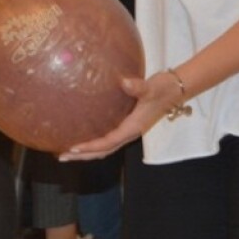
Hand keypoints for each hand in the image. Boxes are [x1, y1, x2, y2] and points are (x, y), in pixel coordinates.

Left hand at [58, 71, 185, 161]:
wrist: (176, 88)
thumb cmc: (163, 88)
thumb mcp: (151, 87)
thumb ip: (138, 86)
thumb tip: (124, 82)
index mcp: (133, 128)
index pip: (108, 142)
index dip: (90, 147)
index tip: (73, 148)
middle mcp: (130, 133)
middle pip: (104, 151)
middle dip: (83, 156)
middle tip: (62, 156)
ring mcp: (129, 130)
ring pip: (106, 148)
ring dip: (87, 152)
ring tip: (69, 152)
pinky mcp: (128, 124)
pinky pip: (109, 139)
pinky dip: (95, 143)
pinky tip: (84, 137)